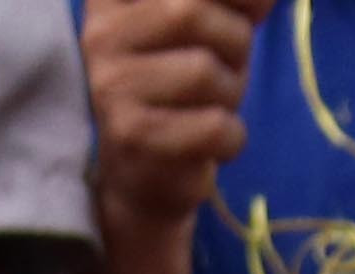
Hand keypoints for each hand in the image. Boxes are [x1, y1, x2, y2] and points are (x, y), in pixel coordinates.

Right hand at [83, 0, 264, 233]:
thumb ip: (227, 5)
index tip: (254, 10)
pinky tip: (215, 141)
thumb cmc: (180, 88)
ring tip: (216, 106)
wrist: (145, 176)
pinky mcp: (132, 136)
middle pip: (191, 13)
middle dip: (233, 40)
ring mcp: (112, 86)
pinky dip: (232, 137)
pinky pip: (213, 126)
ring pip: (203, 70)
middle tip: (231, 66)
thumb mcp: (204, 31)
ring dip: (233, 91)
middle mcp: (101, 33)